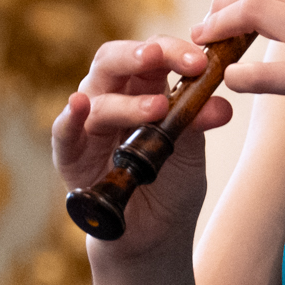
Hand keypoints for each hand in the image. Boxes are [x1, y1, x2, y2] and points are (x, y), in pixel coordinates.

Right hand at [51, 36, 232, 255]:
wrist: (156, 233)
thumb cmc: (171, 180)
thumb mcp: (191, 148)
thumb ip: (197, 121)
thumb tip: (222, 104)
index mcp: (144, 87)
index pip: (151, 53)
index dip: (172, 50)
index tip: (200, 61)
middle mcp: (112, 97)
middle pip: (113, 60)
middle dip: (138, 55)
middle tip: (160, 56)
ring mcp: (89, 126)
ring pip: (97, 99)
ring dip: (127, 101)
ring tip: (158, 108)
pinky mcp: (70, 156)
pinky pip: (63, 132)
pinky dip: (70, 118)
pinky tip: (79, 106)